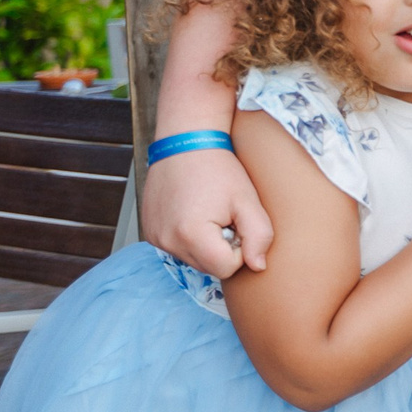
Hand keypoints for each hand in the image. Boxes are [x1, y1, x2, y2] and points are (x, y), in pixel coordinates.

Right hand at [143, 146, 271, 277]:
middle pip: (210, 267)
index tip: (238, 223)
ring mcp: (155, 237)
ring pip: (195, 259)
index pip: (227, 268)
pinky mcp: (150, 232)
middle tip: (225, 217)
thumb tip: (258, 267)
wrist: (185, 144)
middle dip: (224, 248)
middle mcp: (167, 241)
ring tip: (210, 213)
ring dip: (208, 244)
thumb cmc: (219, 170)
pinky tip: (195, 213)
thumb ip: (260, 237)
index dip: (241, 249)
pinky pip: (179, 248)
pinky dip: (192, 238)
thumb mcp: (248, 201)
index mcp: (191, 235)